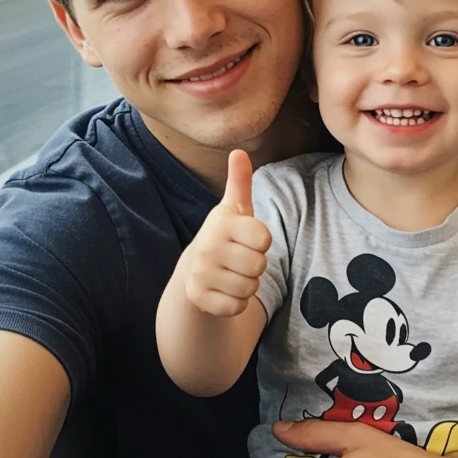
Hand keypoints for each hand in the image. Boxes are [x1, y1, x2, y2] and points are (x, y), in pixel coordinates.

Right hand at [182, 149, 271, 317]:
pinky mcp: (198, 298)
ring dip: (247, 285)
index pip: (264, 239)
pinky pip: (237, 307)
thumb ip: (239, 182)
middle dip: (255, 266)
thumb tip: (238, 151)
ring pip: (250, 289)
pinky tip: (223, 291)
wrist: (193, 271)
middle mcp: (207, 247)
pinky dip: (235, 303)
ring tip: (231, 274)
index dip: (261, 242)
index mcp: (221, 224)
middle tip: (239, 260)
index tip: (246, 240)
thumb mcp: (233, 209)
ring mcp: (201, 274)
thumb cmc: (224, 237)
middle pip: (259, 266)